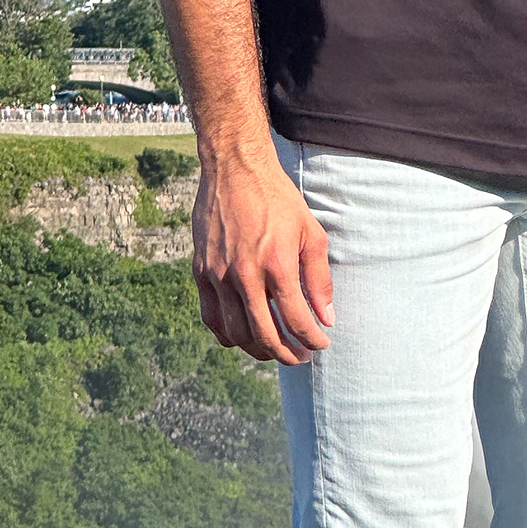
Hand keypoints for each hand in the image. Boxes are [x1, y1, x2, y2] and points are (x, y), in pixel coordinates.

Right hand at [191, 146, 334, 365]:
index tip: (321, 344)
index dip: (312, 340)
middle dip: (288, 354)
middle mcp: (244, 275)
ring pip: (237, 333)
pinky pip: (212, 318)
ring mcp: (217, 276)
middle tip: (302, 357)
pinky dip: (229, 335)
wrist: (234, 170)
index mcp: (276, 265)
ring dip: (259, 349)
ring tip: (276, 350)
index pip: (297, 320)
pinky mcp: (200, 273)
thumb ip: (319, 278)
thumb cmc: (278, 199)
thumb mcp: (310, 233)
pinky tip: (245, 336)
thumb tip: (326, 317)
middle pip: (265, 335)